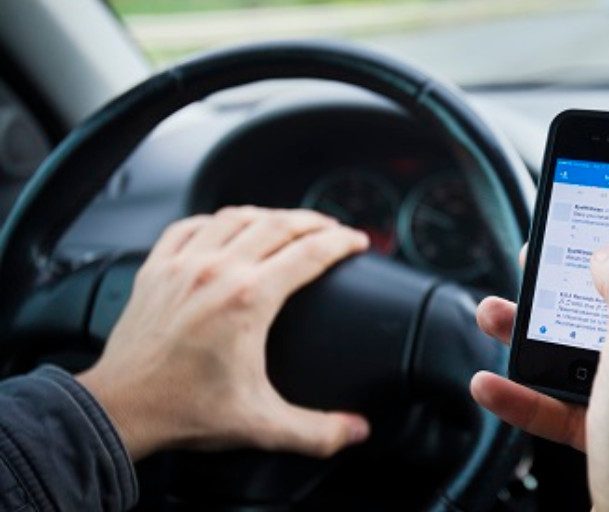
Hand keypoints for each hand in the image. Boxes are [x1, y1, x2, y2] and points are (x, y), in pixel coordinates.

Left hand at [77, 207, 371, 460]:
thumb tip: (356, 431)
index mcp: (249, 299)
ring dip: (268, 214)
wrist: (121, 410)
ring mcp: (183, 265)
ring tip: (286, 222)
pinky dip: (215, 221)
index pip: (310, 252)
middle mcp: (217, 272)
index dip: (342, 242)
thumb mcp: (262, 424)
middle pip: (277, 224)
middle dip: (313, 221)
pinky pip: (190, 226)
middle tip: (332, 228)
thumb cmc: (183, 411)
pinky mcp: (156, 269)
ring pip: (235, 217)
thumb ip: (317, 431)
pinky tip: (224, 227)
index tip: (358, 241)